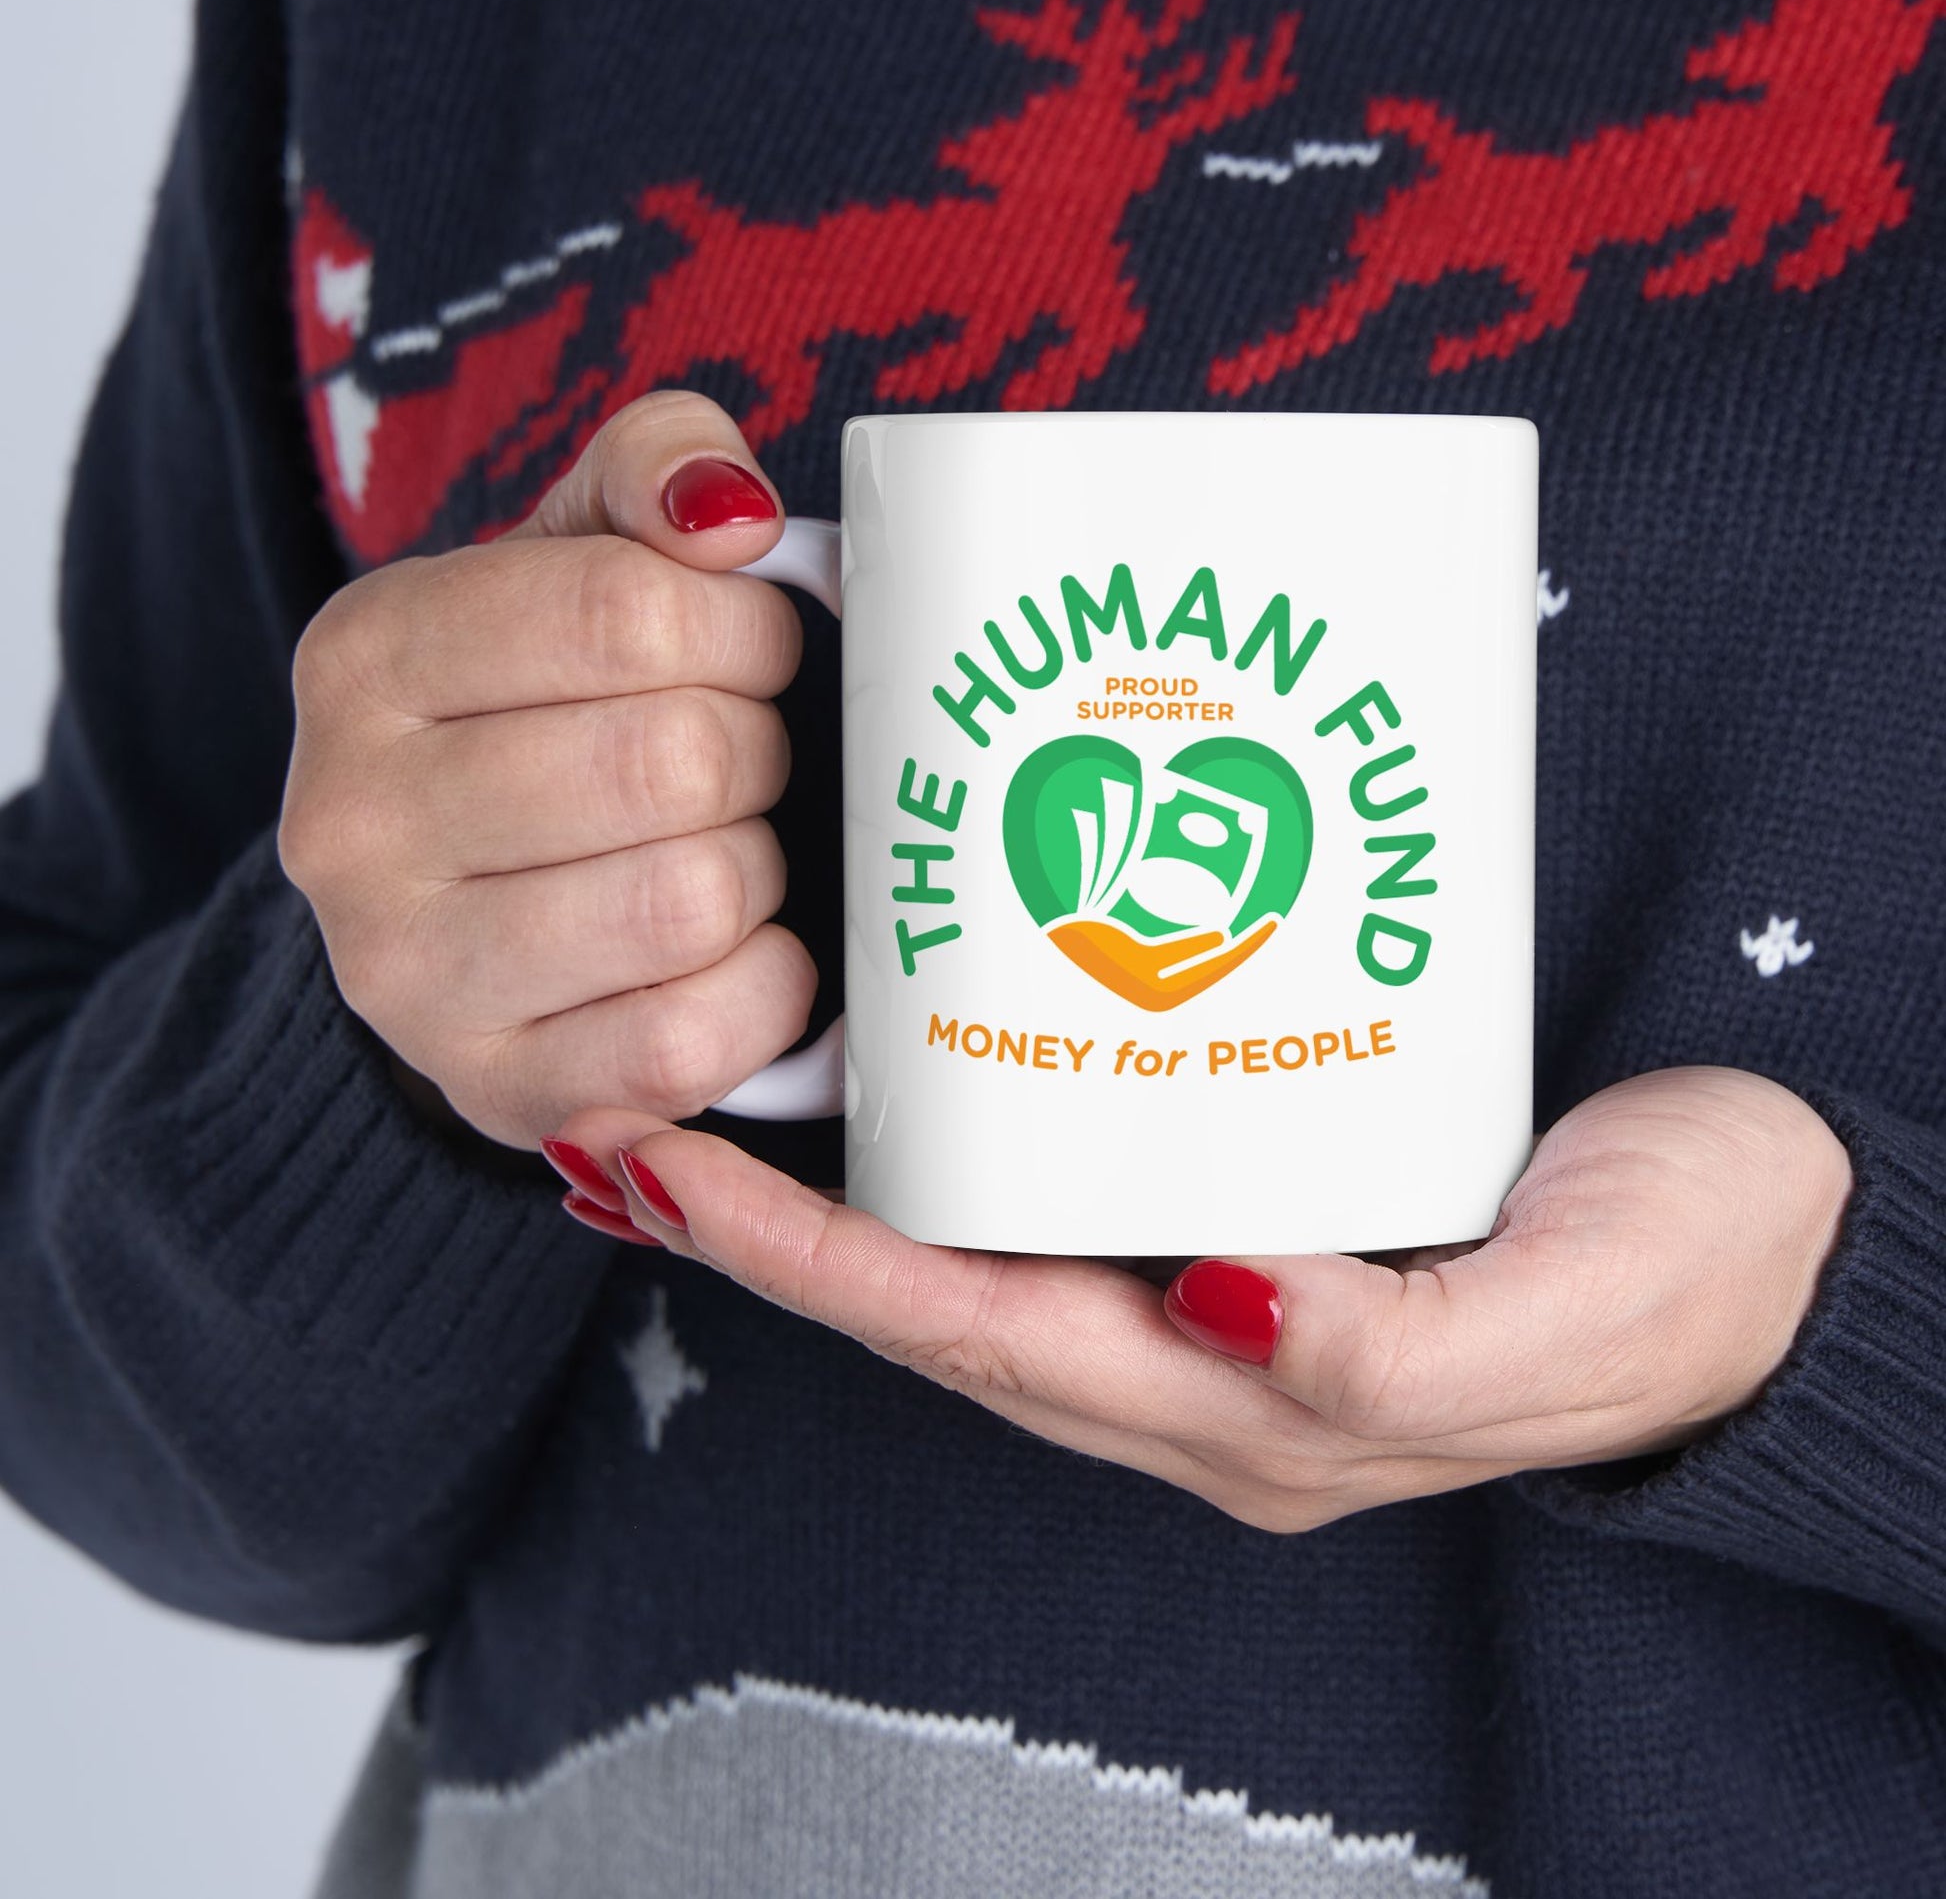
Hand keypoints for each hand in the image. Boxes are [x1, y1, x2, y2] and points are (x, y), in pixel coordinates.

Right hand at [279, 392, 814, 1147]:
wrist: (463, 908)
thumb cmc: (550, 711)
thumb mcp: (577, 554)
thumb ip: (655, 471)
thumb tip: (731, 514)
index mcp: (367, 657)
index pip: (628, 611)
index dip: (744, 630)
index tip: (751, 651)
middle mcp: (352, 822)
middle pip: (674, 761)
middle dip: (754, 752)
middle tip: (738, 761)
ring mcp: (409, 977)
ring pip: (692, 900)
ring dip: (756, 870)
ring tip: (723, 850)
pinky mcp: (498, 1091)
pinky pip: (693, 1041)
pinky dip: (763, 990)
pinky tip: (737, 953)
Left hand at [547, 1067, 1852, 1529]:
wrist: (1786, 1241)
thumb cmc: (1689, 1279)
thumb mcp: (1565, 1318)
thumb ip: (1396, 1353)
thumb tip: (1226, 1302)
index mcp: (1256, 1414)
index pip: (982, 1342)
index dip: (815, 1268)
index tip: (668, 1175)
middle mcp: (1207, 1371)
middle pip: (943, 1306)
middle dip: (775, 1236)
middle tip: (633, 1119)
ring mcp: (1223, 1302)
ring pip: (988, 1258)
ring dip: (846, 1198)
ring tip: (722, 1097)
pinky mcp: (1260, 1216)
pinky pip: (1068, 1202)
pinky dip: (963, 1155)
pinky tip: (918, 1077)